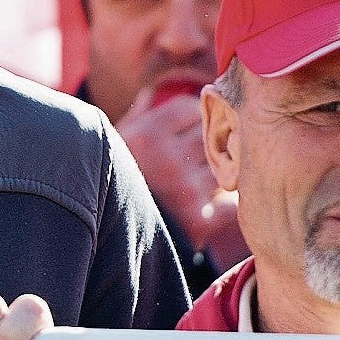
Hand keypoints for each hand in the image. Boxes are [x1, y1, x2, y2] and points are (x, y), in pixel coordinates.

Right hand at [119, 85, 242, 267]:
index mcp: (146, 136)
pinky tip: (216, 206)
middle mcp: (168, 159)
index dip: (196, 114)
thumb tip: (150, 94)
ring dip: (223, 172)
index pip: (190, 107)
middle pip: (211, 135)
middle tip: (206, 154)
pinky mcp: (200, 220)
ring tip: (210, 179)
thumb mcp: (114, 146)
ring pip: (226, 166)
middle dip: (213, 142)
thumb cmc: (110, 187)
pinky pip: (230, 203)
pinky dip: (228, 205)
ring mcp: (186, 189)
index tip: (193, 127)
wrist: (109, 244)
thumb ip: (135, 117)